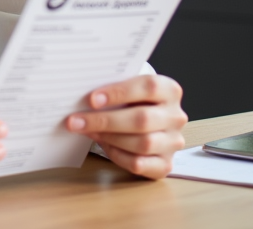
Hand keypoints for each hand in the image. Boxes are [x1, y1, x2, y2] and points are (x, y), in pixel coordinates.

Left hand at [65, 75, 186, 178]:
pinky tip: (103, 145)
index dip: (119, 92)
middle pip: (143, 119)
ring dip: (109, 138)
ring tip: (88, 131)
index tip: (92, 99)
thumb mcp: (128, 90)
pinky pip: (139, 164)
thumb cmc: (133, 102)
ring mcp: (173, 142)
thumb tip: (82, 98)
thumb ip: (114, 90)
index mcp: (170, 91)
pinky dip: (117, 155)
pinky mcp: (165, 164)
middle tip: (77, 121)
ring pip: (142, 143)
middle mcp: (175, 116)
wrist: (149, 123)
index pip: (149, 87)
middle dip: (106, 121)